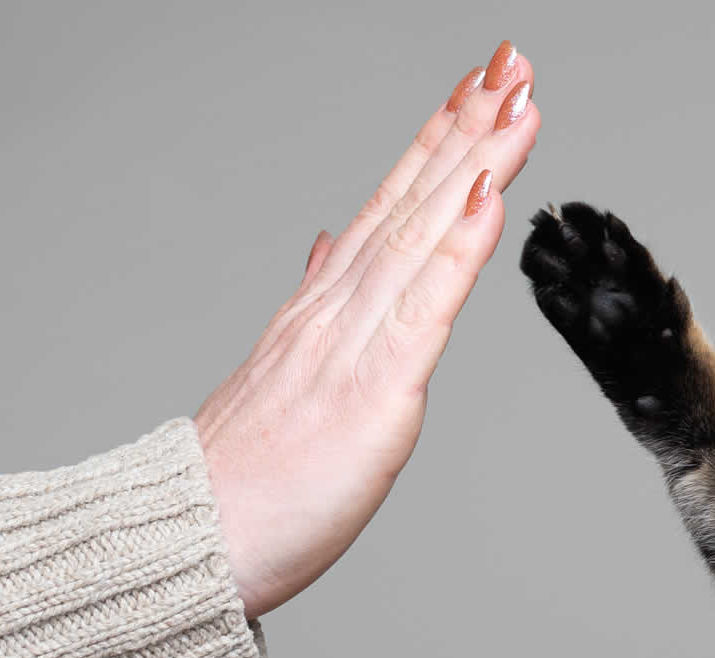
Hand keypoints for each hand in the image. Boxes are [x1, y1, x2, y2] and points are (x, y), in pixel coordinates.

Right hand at [194, 41, 541, 617]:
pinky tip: (488, 198)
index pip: (397, 202)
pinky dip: (458, 248)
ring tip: (516, 102)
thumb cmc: (254, 474)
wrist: (198, 537)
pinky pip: (425, 307)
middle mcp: (342, 305)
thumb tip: (334, 243)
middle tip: (514, 62)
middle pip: (417, 198)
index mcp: (331, 303)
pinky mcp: (375, 388)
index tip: (483, 86)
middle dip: (470, 126)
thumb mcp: (292, 369)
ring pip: (426, 233)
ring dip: (475, 163)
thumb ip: (320, 302)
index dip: (442, 140)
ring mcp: (356, 340)